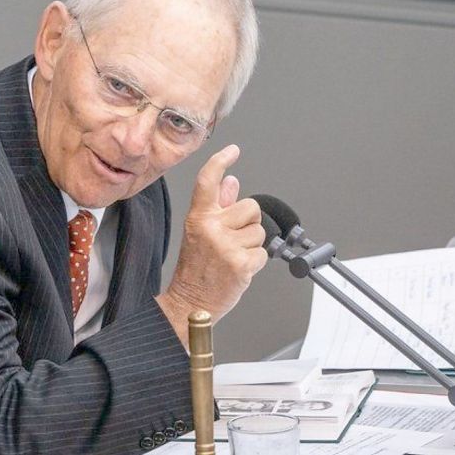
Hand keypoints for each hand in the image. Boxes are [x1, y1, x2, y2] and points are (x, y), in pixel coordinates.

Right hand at [156, 144, 267, 347]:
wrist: (191, 303)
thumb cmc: (195, 269)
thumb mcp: (200, 232)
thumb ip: (218, 205)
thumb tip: (232, 182)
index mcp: (198, 217)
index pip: (208, 180)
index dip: (221, 161)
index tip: (232, 151)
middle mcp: (211, 228)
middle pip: (250, 207)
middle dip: (248, 223)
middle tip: (232, 241)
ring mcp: (226, 246)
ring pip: (260, 231)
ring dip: (252, 244)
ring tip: (233, 256)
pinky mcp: (242, 263)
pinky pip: (263, 252)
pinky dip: (255, 262)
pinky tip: (239, 269)